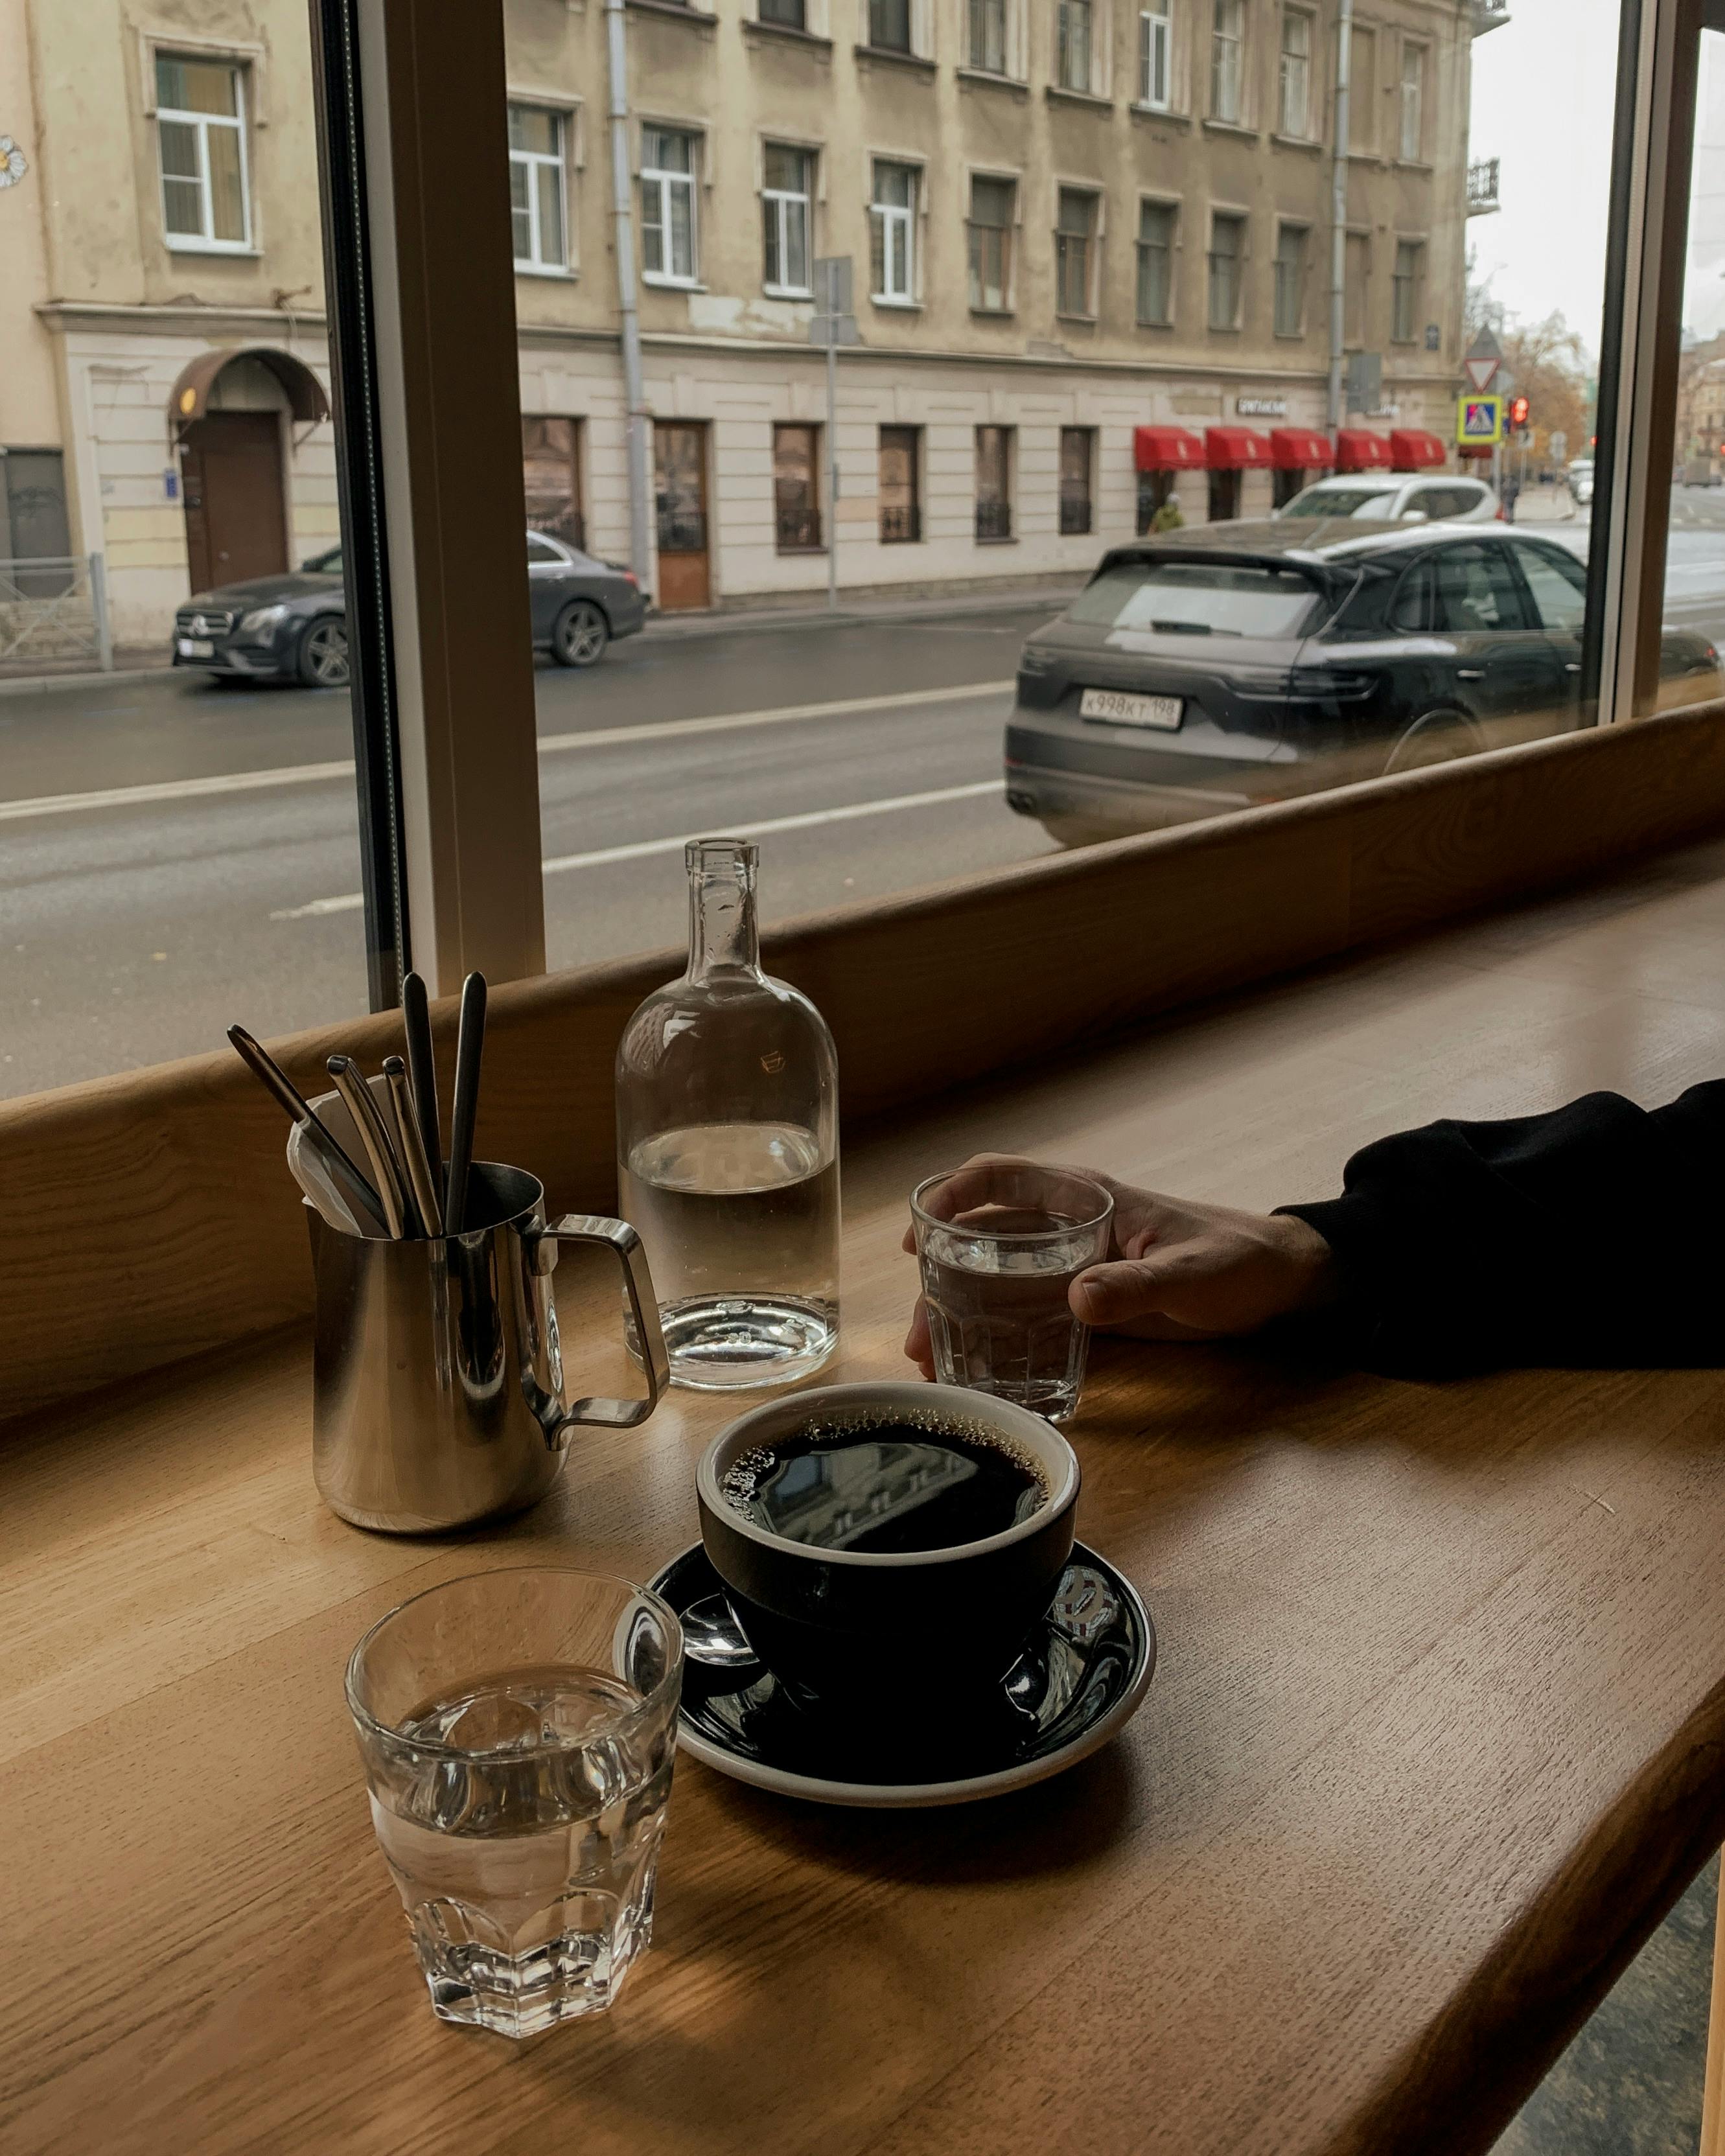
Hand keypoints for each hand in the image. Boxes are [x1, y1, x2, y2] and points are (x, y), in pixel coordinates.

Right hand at [901, 1155, 1336, 1377]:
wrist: (1283, 1285)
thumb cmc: (1240, 1261)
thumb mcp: (1193, 1273)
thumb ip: (1139, 1286)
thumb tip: (1077, 1299)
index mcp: (1088, 1199)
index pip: (1003, 1178)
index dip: (952, 1197)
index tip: (918, 1236)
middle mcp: (1071, 1227)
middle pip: (986, 1240)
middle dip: (943, 1280)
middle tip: (920, 1335)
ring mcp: (1077, 1265)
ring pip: (1001, 1280)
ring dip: (962, 1313)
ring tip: (934, 1361)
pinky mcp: (1092, 1303)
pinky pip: (1032, 1314)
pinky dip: (999, 1337)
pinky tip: (979, 1371)